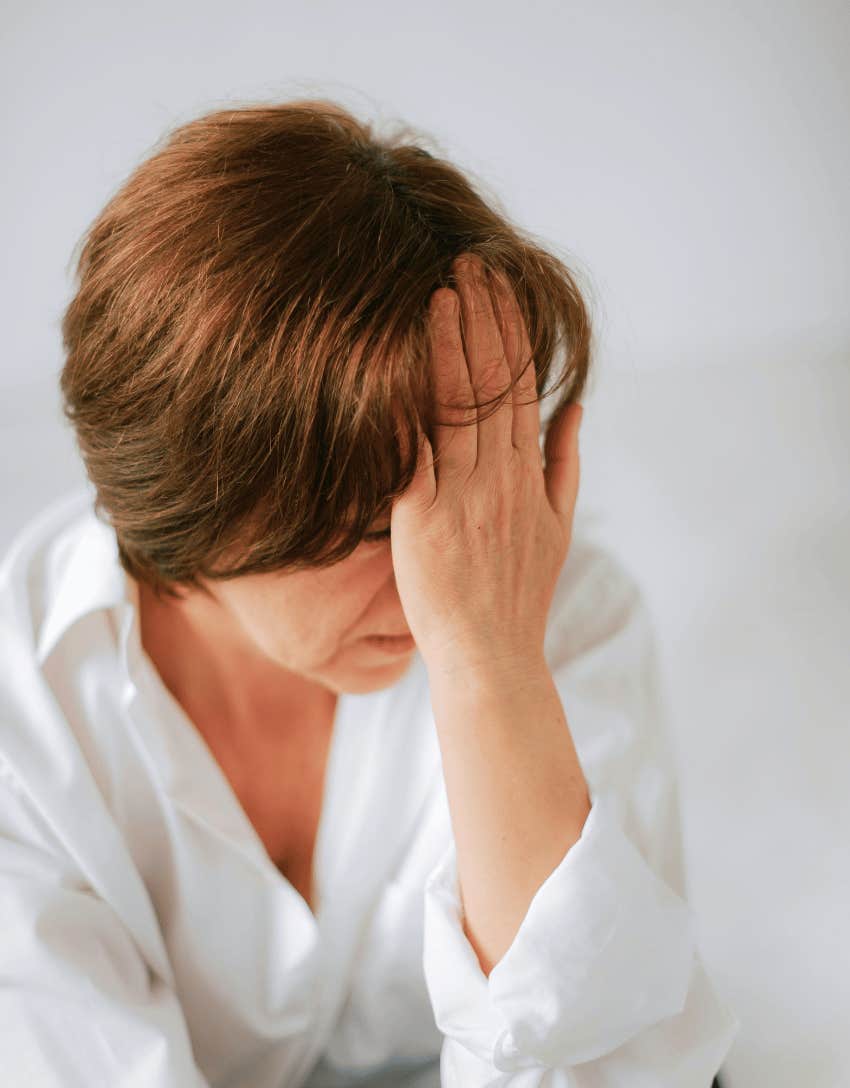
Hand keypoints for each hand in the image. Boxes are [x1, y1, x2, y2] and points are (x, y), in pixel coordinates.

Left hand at [389, 252, 582, 682]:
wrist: (490, 654)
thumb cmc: (519, 595)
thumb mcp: (559, 527)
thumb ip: (565, 462)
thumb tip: (574, 407)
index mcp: (529, 474)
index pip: (522, 387)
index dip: (511, 333)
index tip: (499, 287)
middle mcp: (499, 476)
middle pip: (493, 383)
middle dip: (482, 319)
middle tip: (468, 265)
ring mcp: (462, 495)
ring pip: (459, 405)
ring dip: (450, 344)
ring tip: (441, 292)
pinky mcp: (422, 517)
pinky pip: (415, 451)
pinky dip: (409, 405)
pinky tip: (398, 363)